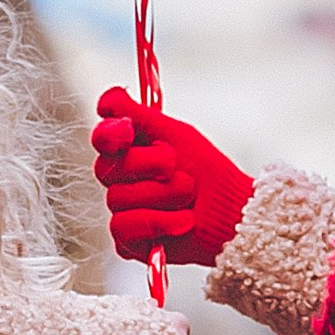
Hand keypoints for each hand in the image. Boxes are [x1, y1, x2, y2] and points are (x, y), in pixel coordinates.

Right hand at [92, 90, 254, 266]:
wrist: (232, 213)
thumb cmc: (208, 172)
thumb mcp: (177, 135)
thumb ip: (141, 116)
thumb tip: (112, 95)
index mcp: (131, 150)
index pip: (102, 137)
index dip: (109, 134)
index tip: (128, 132)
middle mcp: (121, 179)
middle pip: (107, 167)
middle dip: (149, 165)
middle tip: (177, 167)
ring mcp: (122, 210)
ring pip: (117, 198)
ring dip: (162, 196)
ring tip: (188, 199)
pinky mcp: (127, 240)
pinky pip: (123, 227)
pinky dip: (157, 223)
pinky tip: (180, 222)